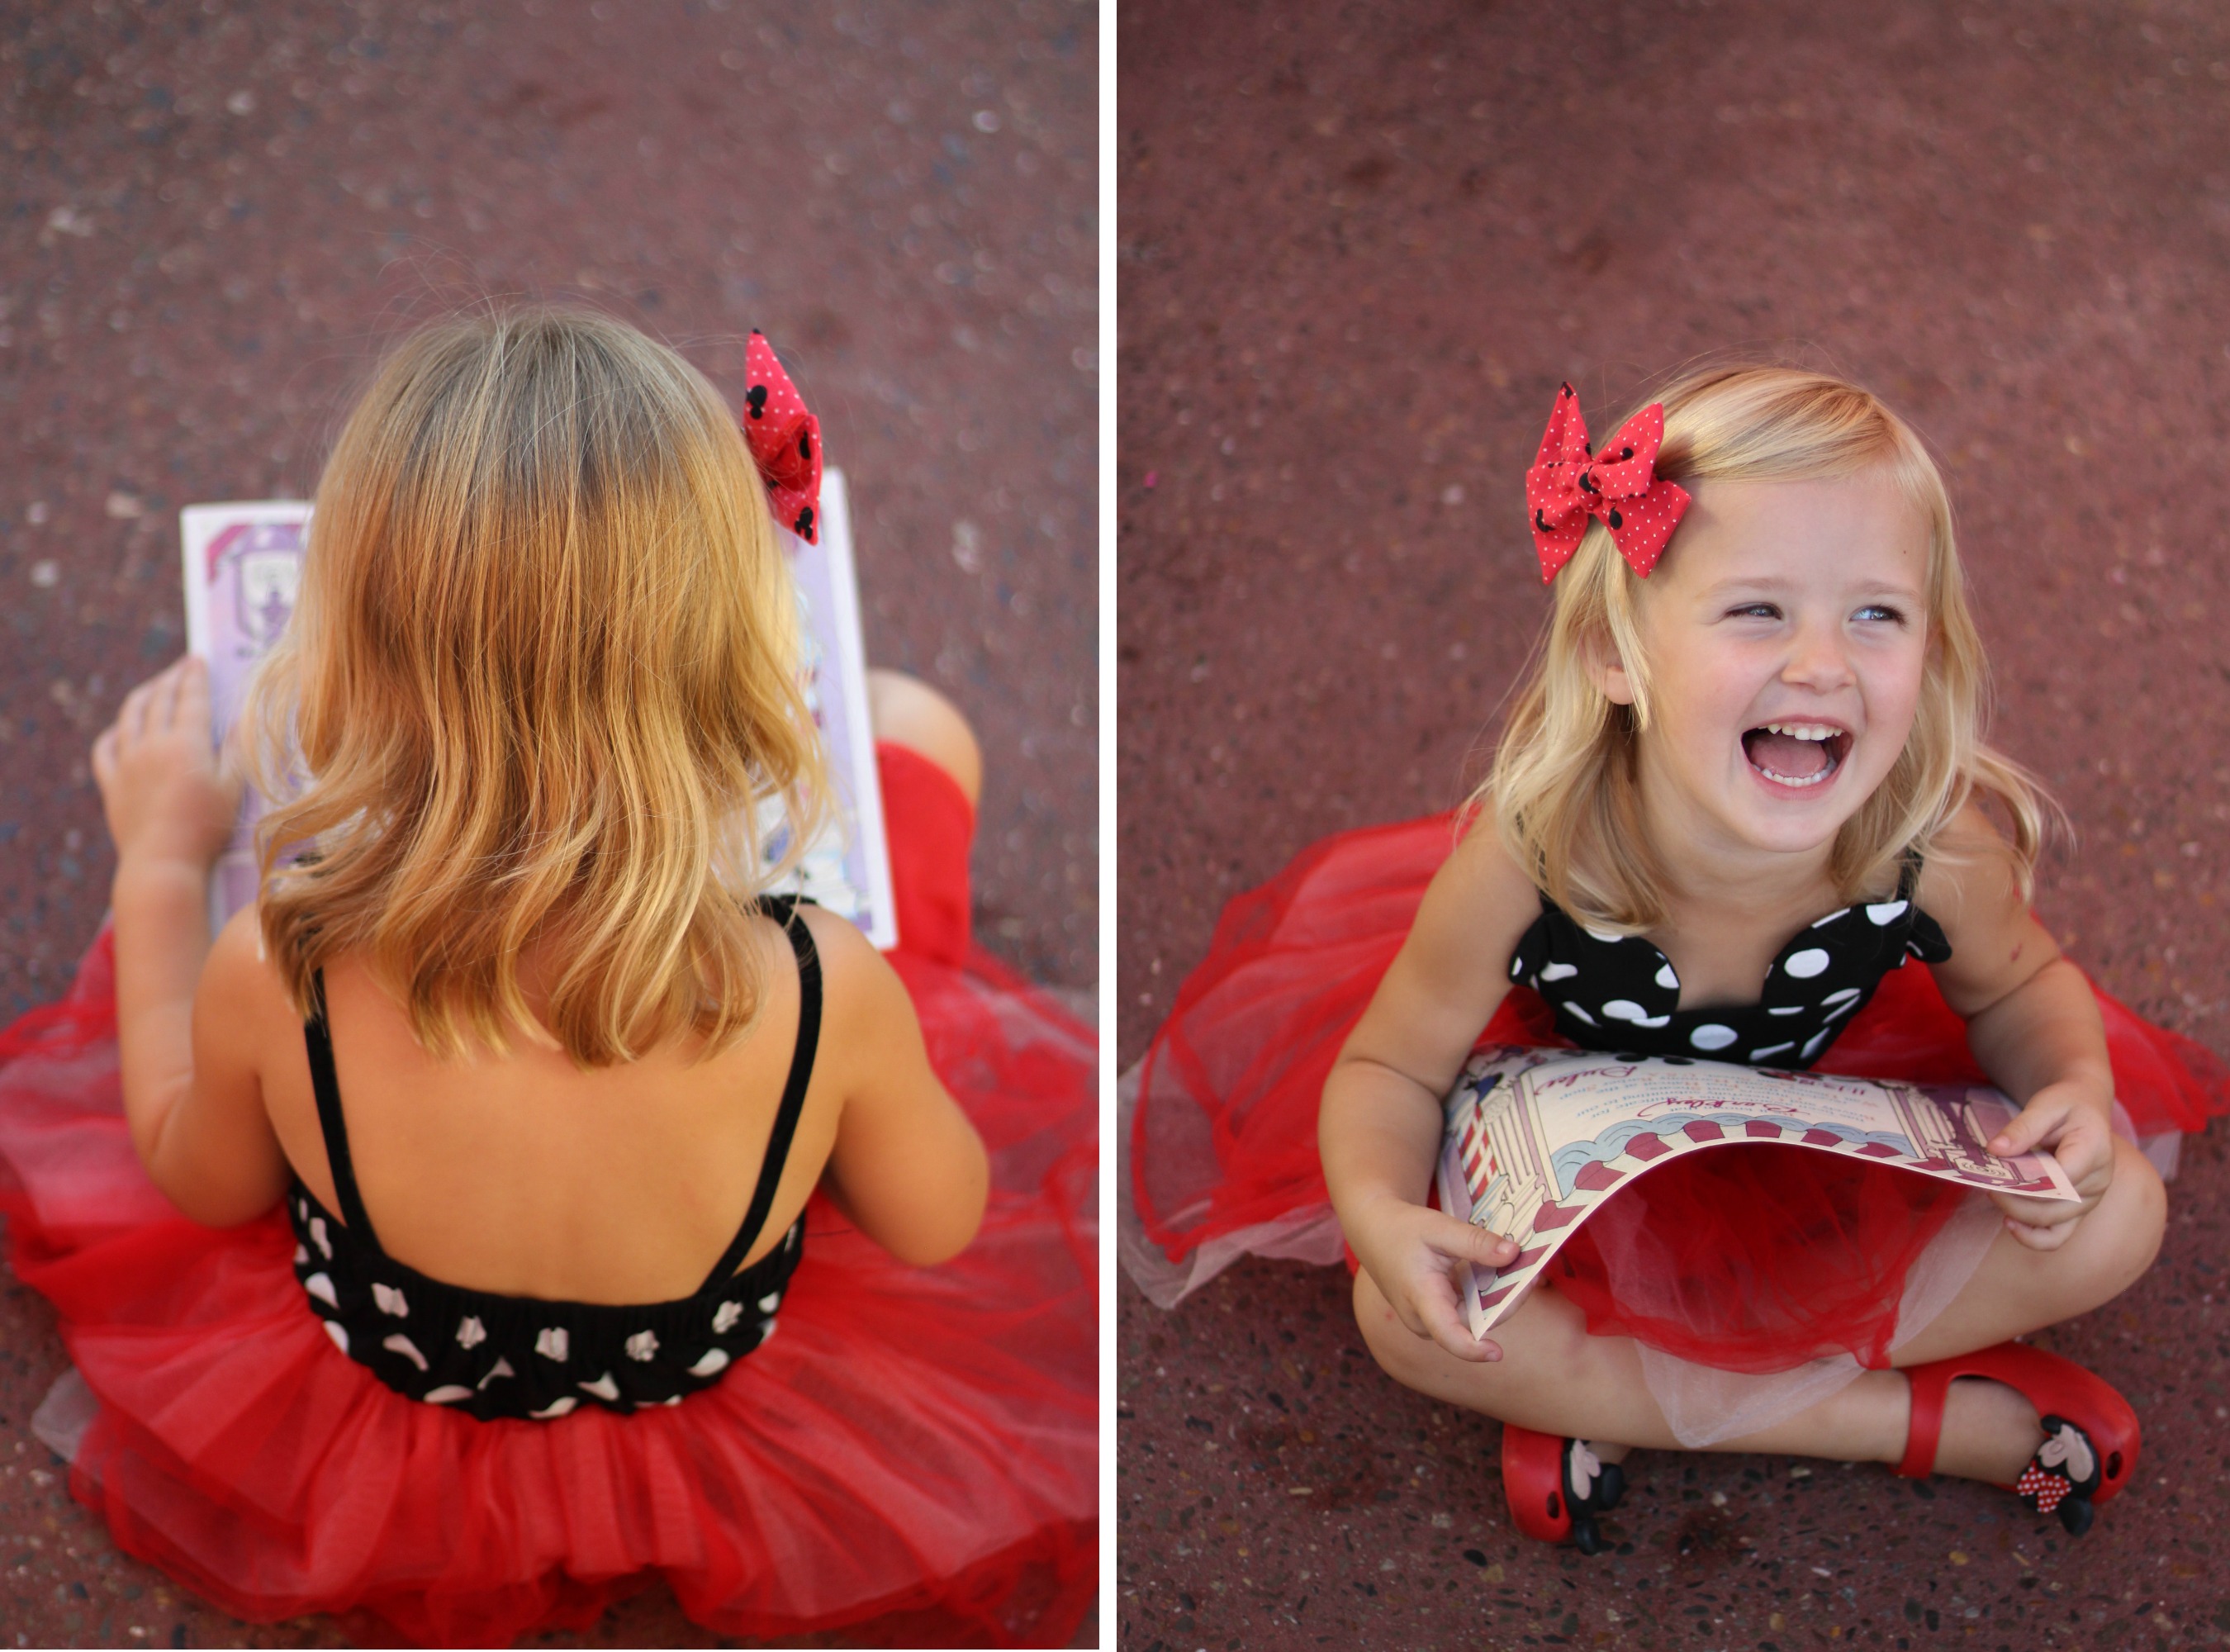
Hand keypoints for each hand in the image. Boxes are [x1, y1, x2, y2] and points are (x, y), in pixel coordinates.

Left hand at [91, 657, 241, 874]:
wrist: (163, 862)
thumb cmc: (207, 828)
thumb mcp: (233, 788)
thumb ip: (235, 750)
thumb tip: (239, 718)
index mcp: (185, 744)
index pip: (190, 697)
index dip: (195, 676)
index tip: (198, 659)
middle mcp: (152, 745)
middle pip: (159, 699)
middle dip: (171, 677)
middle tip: (181, 666)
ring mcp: (127, 762)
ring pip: (130, 715)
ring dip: (144, 694)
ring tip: (155, 686)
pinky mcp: (111, 782)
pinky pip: (105, 747)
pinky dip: (114, 731)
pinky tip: (123, 728)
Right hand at [1345, 1189, 1521, 1361]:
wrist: (1376, 1233)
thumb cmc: (1403, 1229)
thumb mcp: (1439, 1228)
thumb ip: (1475, 1242)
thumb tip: (1514, 1254)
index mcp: (1420, 1298)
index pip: (1447, 1335)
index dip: (1473, 1349)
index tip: (1498, 1353)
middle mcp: (1426, 1319)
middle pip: (1476, 1322)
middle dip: (1508, 1300)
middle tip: (1535, 1272)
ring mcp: (1432, 1320)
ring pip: (1477, 1317)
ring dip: (1502, 1296)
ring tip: (1528, 1268)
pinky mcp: (1439, 1314)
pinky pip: (1471, 1310)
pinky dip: (1490, 1293)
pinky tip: (1506, 1271)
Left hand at [1985, 1076, 2116, 1250]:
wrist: (2084, 1109)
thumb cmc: (2065, 1104)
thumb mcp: (2044, 1105)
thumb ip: (2022, 1127)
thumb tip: (1995, 1150)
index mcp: (2094, 1149)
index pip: (2062, 1176)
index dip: (2028, 1181)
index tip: (1998, 1171)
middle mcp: (2098, 1180)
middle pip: (2055, 1205)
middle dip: (2015, 1200)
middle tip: (1986, 1184)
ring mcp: (2091, 1198)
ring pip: (2054, 1223)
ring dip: (2019, 1214)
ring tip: (1993, 1195)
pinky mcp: (2079, 1208)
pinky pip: (2059, 1235)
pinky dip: (2034, 1237)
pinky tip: (2010, 1224)